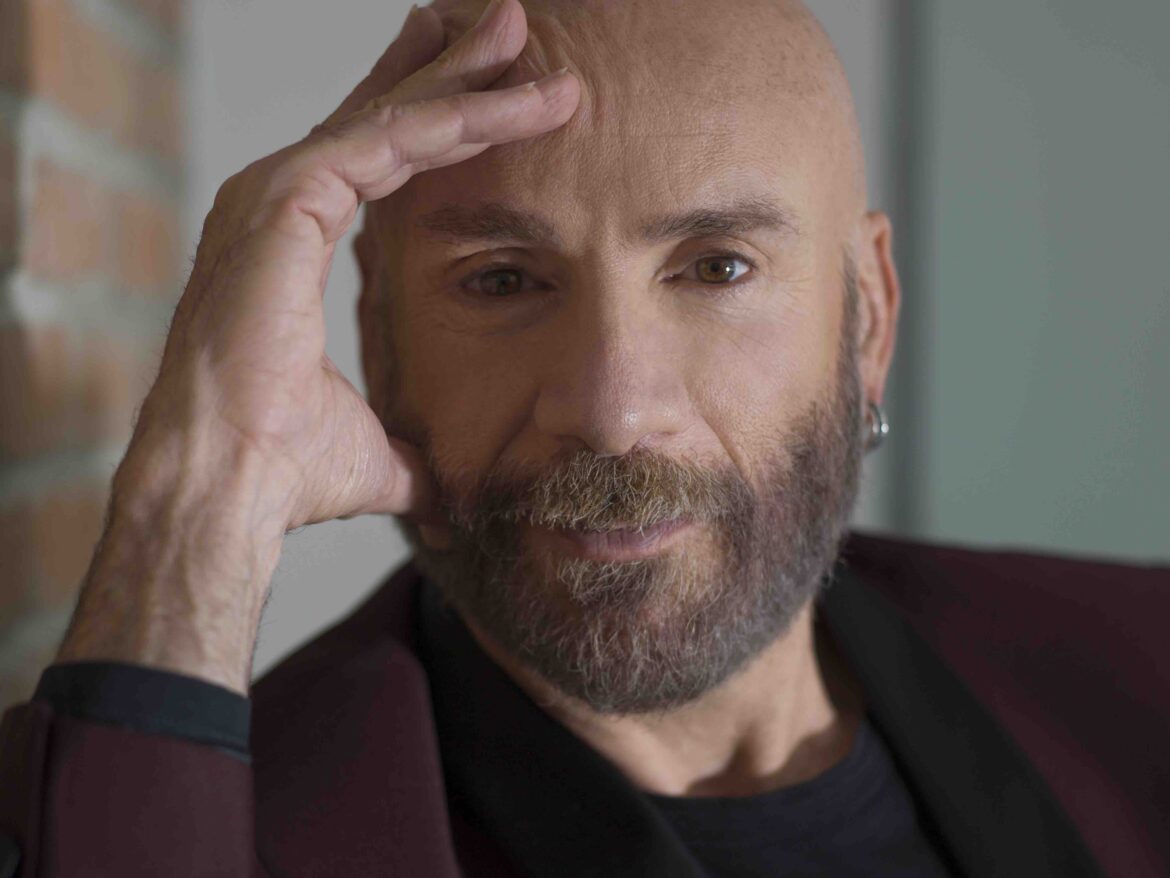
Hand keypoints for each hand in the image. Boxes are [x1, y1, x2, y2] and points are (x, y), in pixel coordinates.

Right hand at [128, 0, 578, 531]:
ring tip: (524, 36)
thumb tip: (451, 497)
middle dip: (451, 70)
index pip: (378, 163)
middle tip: (513, 31)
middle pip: (382, 119)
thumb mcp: (377, 450)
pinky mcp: (284, 200)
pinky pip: (382, 143)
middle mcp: (278, 204)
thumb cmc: (284, 467)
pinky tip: (505, 101)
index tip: (501, 98)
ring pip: (390, 119)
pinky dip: (448, 119)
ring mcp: (275, 196)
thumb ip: (414, 454)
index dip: (442, 125)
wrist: (231, 484)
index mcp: (293, 244)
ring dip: (464, 79)